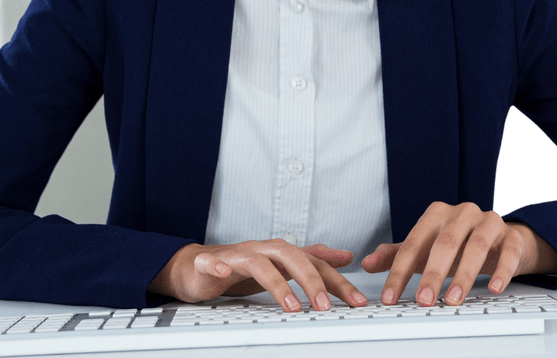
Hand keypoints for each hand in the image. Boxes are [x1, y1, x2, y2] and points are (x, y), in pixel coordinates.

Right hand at [148, 239, 367, 311]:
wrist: (198, 266)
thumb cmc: (243, 267)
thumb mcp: (283, 265)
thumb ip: (313, 260)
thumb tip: (346, 256)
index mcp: (281, 252)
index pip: (315, 264)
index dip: (337, 281)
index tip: (357, 301)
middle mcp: (262, 249)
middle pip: (291, 256)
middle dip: (311, 280)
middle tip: (325, 306)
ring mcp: (236, 255)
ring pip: (258, 262)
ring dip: (276, 282)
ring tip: (291, 305)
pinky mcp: (209, 263)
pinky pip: (212, 261)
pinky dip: (218, 266)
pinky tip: (224, 274)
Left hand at [360, 202, 556, 306]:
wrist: (502, 238)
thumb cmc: (459, 244)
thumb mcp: (426, 249)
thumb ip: (397, 255)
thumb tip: (366, 264)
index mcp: (437, 213)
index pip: (413, 244)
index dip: (399, 272)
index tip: (390, 296)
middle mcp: (462, 213)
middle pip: (444, 243)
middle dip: (432, 275)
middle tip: (423, 300)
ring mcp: (489, 221)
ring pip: (476, 245)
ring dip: (464, 275)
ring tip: (452, 300)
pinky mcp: (511, 235)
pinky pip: (508, 251)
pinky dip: (502, 270)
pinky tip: (495, 288)